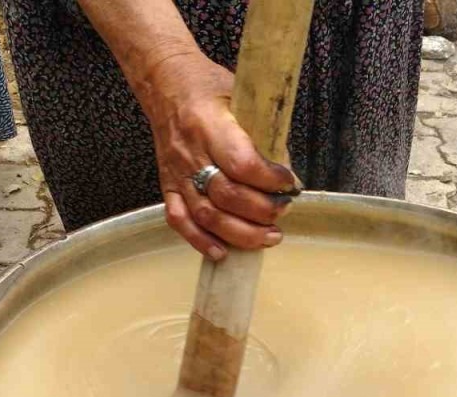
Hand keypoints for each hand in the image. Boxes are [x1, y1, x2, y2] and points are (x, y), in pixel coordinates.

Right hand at [141, 52, 299, 258]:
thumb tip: (288, 176)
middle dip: (261, 212)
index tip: (290, 184)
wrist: (166, 84)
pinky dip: (200, 241)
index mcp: (210, 124)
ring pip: (207, 216)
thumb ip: (266, 134)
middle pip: (227, 196)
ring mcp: (176, 173)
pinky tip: (223, 252)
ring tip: (268, 237)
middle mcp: (191, 153)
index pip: (242, 163)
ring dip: (240, 234)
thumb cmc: (210, 88)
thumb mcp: (244, 97)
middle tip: (282, 213)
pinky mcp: (168, 186)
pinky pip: (180, 221)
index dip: (269, 180)